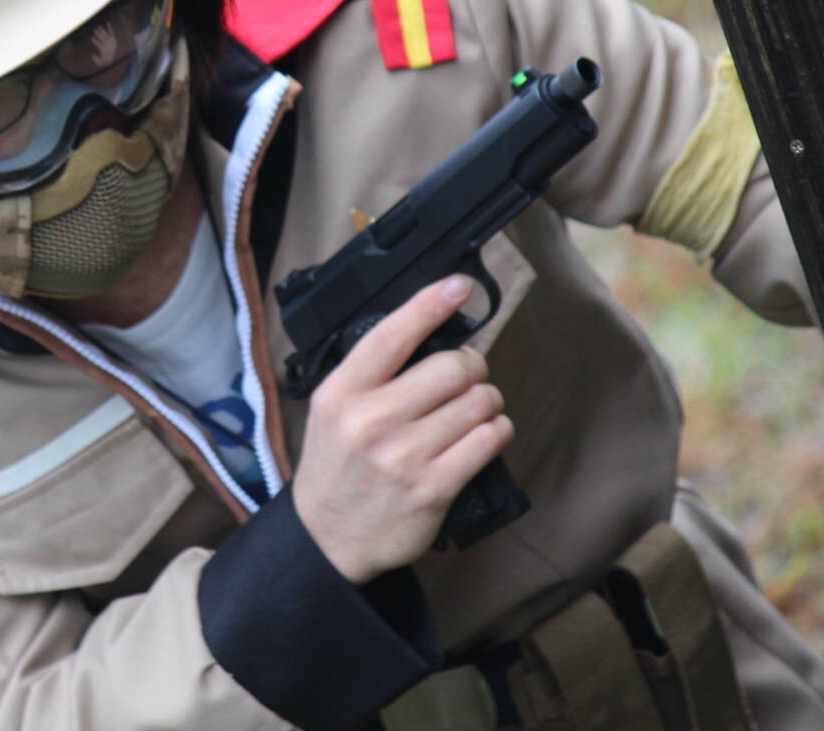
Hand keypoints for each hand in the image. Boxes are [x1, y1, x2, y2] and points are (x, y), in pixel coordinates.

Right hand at [290, 275, 513, 584]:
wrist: (328, 539)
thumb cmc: (337, 466)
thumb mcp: (332, 410)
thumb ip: (371, 374)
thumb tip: (429, 330)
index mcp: (342, 393)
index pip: (394, 334)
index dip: (431, 303)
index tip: (458, 285)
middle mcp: (370, 421)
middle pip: (454, 367)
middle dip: (472, 368)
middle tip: (468, 377)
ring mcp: (403, 457)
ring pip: (478, 403)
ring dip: (487, 402)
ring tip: (474, 410)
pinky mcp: (433, 488)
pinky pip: (489, 440)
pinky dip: (496, 431)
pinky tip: (484, 434)